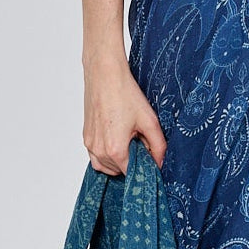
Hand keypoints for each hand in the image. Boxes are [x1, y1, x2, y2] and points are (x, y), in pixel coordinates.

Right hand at [83, 54, 166, 175]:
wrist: (105, 75)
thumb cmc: (125, 94)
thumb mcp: (149, 121)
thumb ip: (158, 146)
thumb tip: (161, 163)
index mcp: (115, 150)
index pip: (131, 173)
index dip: (144, 166)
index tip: (150, 155)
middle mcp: (98, 150)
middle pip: (118, 171)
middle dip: (131, 161)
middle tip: (140, 140)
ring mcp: (89, 144)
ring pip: (106, 166)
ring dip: (118, 160)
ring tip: (129, 138)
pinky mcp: (86, 136)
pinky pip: (96, 156)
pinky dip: (107, 154)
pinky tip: (117, 137)